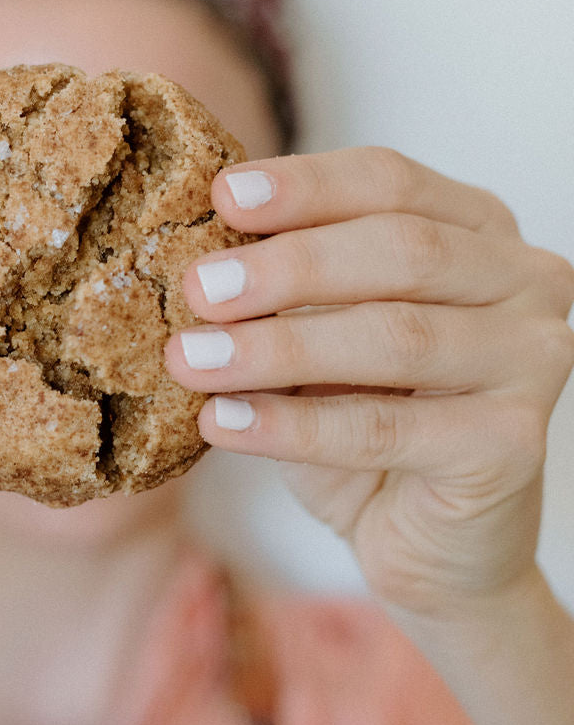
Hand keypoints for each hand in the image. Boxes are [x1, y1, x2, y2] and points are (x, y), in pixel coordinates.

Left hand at [165, 147, 573, 616]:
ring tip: (191, 360)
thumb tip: (199, 257)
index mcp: (479, 230)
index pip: (391, 182)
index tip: (222, 197)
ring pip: (393, 336)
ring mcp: (533, 359)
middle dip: (287, 267)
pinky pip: (384, 428)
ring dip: (277, 348)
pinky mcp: (512, 441)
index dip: (306, 186)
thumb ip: (286, 293)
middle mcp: (525, 281)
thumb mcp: (320, 342)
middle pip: (401, 250)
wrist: (427, 543)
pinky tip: (224, 423)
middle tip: (197, 289)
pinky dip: (292, 426)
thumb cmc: (371, 425)